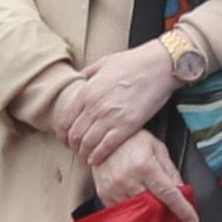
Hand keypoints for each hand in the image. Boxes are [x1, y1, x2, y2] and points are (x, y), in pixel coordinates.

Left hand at [52, 36, 185, 163]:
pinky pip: (106, 147)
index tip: (65, 139)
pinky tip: (96, 159)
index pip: (65, 120)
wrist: (159, 66)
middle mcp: (95, 106)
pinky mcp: (127, 126)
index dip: (62, 134)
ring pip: (88, 144)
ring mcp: (110, 117)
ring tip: (86, 155)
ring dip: (84, 153)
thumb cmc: (134, 62)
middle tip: (76, 149)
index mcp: (87, 91)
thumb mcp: (103, 63)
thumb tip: (79, 79)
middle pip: (75, 135)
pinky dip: (98, 156)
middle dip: (73, 145)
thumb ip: (88, 73)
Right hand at [84, 126, 192, 221]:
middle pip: (154, 207)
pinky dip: (133, 209)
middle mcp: (128, 178)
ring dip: (149, 212)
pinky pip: (123, 210)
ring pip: (138, 212)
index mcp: (145, 166)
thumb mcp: (157, 149)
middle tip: (171, 210)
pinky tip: (137, 200)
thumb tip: (182, 192)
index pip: (169, 194)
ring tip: (152, 203)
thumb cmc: (132, 140)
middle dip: (165, 211)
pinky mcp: (104, 194)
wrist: (101, 136)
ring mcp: (114, 188)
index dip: (183, 210)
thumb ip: (170, 171)